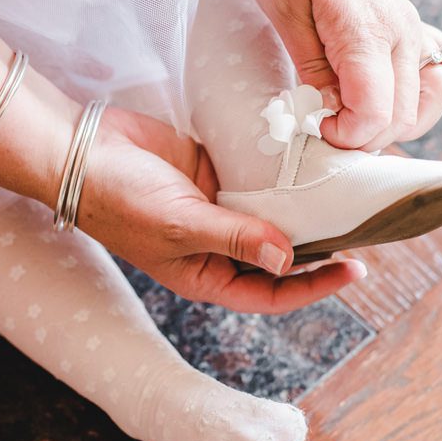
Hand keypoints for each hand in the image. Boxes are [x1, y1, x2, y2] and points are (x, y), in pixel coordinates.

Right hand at [81, 107, 364, 309]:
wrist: (79, 148)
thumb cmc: (117, 198)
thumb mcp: (179, 225)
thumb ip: (235, 238)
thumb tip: (288, 258)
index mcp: (204, 273)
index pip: (270, 292)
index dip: (314, 286)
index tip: (354, 269)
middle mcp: (213, 244)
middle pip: (277, 253)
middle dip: (317, 245)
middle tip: (362, 229)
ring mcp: (212, 206)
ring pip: (269, 213)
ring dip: (301, 206)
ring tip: (345, 195)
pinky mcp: (209, 170)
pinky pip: (254, 176)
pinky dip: (278, 171)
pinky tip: (308, 162)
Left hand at [241, 0, 441, 150]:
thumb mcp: (282, 12)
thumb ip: (312, 68)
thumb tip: (328, 114)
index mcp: (367, 31)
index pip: (376, 113)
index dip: (347, 138)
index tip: (315, 133)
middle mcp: (402, 32)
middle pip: (402, 115)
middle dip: (365, 137)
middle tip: (323, 130)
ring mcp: (411, 27)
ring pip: (429, 99)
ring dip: (395, 122)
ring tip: (351, 119)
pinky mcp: (408, 22)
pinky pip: (434, 72)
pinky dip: (416, 96)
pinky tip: (381, 94)